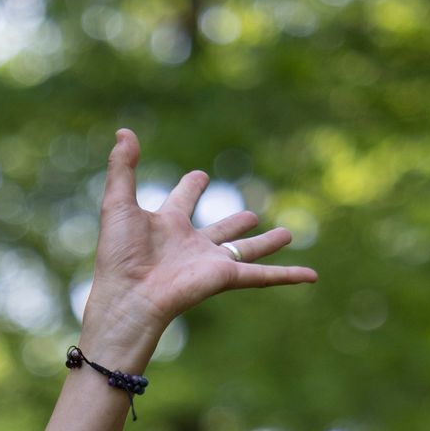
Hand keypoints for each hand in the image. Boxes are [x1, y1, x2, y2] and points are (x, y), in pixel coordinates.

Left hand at [82, 127, 317, 357]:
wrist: (127, 299)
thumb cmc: (118, 257)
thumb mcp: (118, 205)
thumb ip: (123, 168)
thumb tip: (123, 131)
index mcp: (166, 225)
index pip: (182, 199)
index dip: (190, 186)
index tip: (199, 176)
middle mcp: (190, 245)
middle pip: (219, 229)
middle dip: (234, 222)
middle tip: (250, 215)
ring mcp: (209, 262)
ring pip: (246, 250)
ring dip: (266, 244)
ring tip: (287, 234)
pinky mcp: (224, 277)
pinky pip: (262, 276)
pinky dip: (288, 276)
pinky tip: (312, 276)